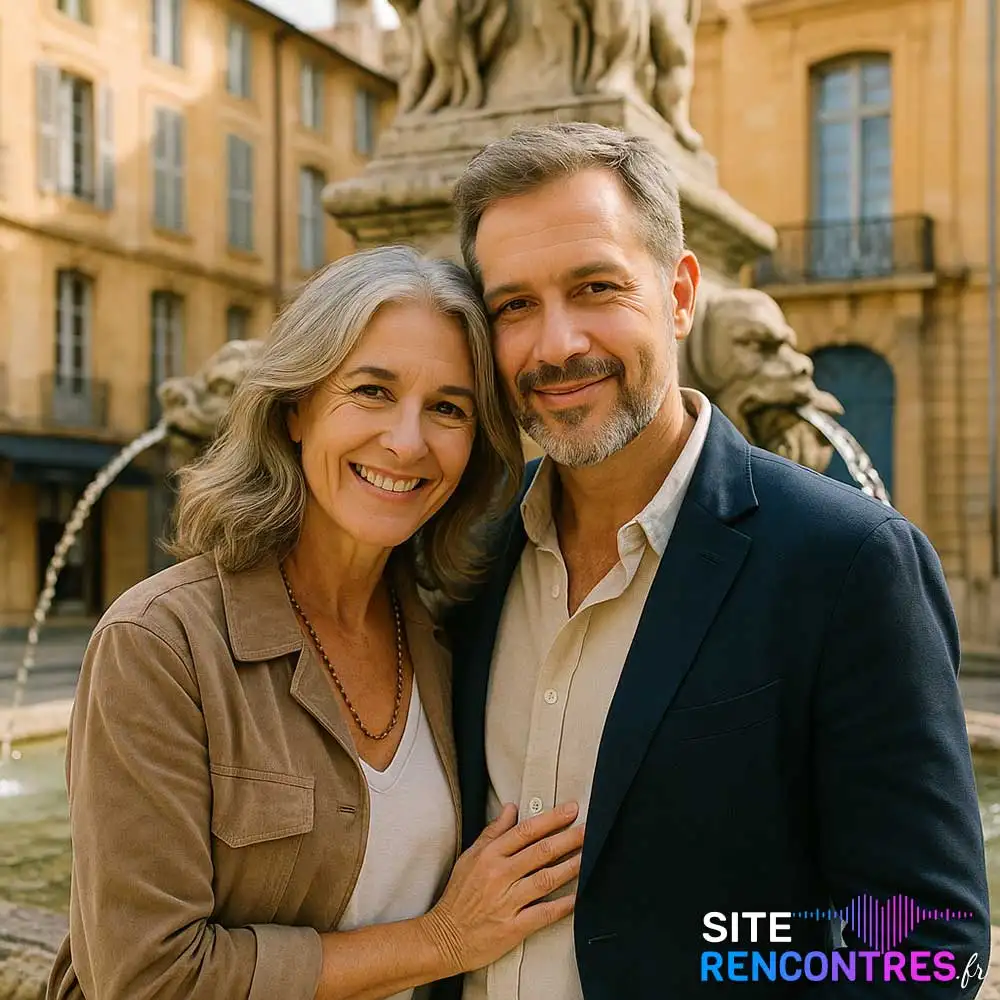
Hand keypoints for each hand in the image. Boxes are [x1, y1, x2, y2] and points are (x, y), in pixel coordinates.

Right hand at [419, 802, 584, 975]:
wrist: (443, 937)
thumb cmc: (458, 895)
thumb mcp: (470, 857)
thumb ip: (493, 832)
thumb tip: (511, 808)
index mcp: (489, 855)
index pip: (526, 831)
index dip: (551, 819)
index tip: (571, 810)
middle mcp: (499, 875)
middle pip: (541, 852)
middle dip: (569, 838)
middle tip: (590, 829)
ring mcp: (506, 902)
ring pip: (546, 879)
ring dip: (571, 867)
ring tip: (589, 856)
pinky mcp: (512, 927)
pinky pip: (543, 913)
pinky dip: (563, 905)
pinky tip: (578, 897)